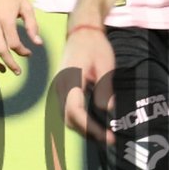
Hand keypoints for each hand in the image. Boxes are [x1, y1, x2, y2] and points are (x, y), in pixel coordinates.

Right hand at [0, 0, 41, 74]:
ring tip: (2, 68)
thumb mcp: (27, 8)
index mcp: (6, 19)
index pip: (13, 45)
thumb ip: (32, 27)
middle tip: (17, 71)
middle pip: (0, 51)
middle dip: (9, 64)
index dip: (22, 52)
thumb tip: (38, 44)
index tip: (29, 53)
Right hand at [58, 24, 114, 141]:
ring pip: (66, 116)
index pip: (75, 112)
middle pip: (69, 118)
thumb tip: (108, 109)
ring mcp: (60, 88)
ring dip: (82, 128)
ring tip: (103, 134)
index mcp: (70, 80)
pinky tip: (93, 124)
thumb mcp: (105, 65)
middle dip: (87, 132)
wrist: (81, 31)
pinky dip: (79, 121)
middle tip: (109, 139)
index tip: (107, 135)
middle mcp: (61, 86)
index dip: (90, 127)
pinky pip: (68, 110)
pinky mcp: (63, 88)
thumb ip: (105, 88)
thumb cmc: (95, 45)